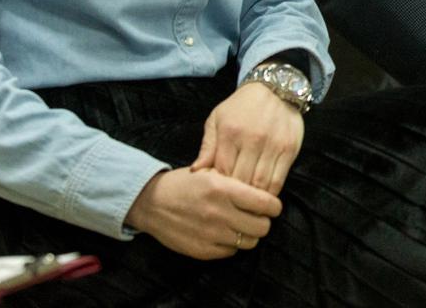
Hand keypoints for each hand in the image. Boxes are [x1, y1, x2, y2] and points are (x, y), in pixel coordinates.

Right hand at [125, 167, 281, 259]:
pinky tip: (224, 233)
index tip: (271, 205)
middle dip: (263, 221)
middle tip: (256, 216)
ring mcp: (211, 234)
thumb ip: (238, 181)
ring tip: (240, 224)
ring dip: (248, 234)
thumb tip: (266, 191)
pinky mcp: (202, 251)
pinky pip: (231, 252)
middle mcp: (219, 213)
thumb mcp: (212, 172)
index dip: (274, 206)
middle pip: (263, 227)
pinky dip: (232, 244)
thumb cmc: (185, 184)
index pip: (267, 204)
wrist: (151, 202)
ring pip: (250, 242)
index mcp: (224, 190)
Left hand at [190, 82, 304, 194]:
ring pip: (260, 184)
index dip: (219, 187)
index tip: (217, 193)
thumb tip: (195, 171)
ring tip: (246, 203)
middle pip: (241, 181)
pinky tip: (263, 196)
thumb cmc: (242, 106)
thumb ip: (207, 146)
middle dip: (235, 195)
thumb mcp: (217, 119)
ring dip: (253, 198)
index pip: (222, 172)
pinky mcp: (289, 149)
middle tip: (231, 202)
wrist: (276, 88)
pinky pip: (278, 180)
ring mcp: (273, 145)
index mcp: (230, 133)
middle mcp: (252, 140)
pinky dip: (269, 193)